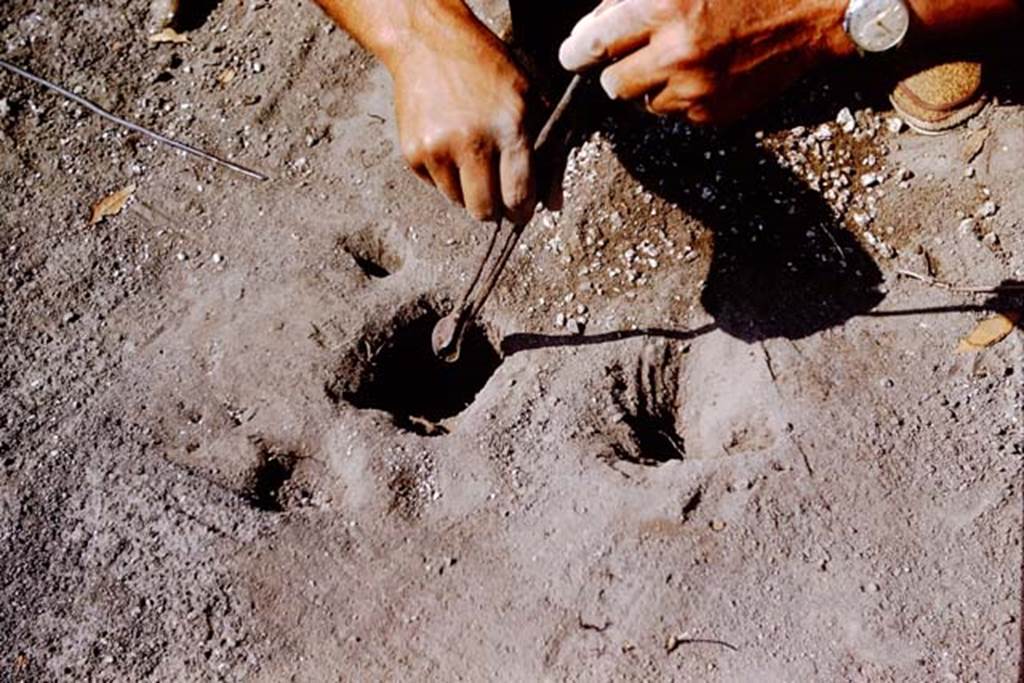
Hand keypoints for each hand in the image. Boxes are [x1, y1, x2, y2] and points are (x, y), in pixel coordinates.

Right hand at [388, 12, 535, 222]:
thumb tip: (553, 205)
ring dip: (468, 190)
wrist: (429, 43)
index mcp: (509, 128)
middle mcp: (472, 143)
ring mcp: (438, 150)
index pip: (518, 196)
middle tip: (496, 188)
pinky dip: (445, 176)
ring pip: (458, 202)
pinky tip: (449, 145)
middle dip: (495, 207)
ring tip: (471, 155)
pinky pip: (435, 186)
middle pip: (485, 211)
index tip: (522, 208)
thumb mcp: (531, 99)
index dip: (523, 210)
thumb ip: (548, 154)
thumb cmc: (488, 68)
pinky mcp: (412, 154)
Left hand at [559, 0, 854, 122]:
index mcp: (663, 7)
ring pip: (643, 101)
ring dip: (650, 83)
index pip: (592, 44)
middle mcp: (675, 52)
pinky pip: (676, 112)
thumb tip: (593, 24)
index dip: (576, 51)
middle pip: (612, 84)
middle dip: (615, 69)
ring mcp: (696, 88)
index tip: (573, 54)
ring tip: (678, 55)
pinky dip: (681, 95)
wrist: (816, 9)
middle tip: (629, 53)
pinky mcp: (715, 112)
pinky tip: (705, 68)